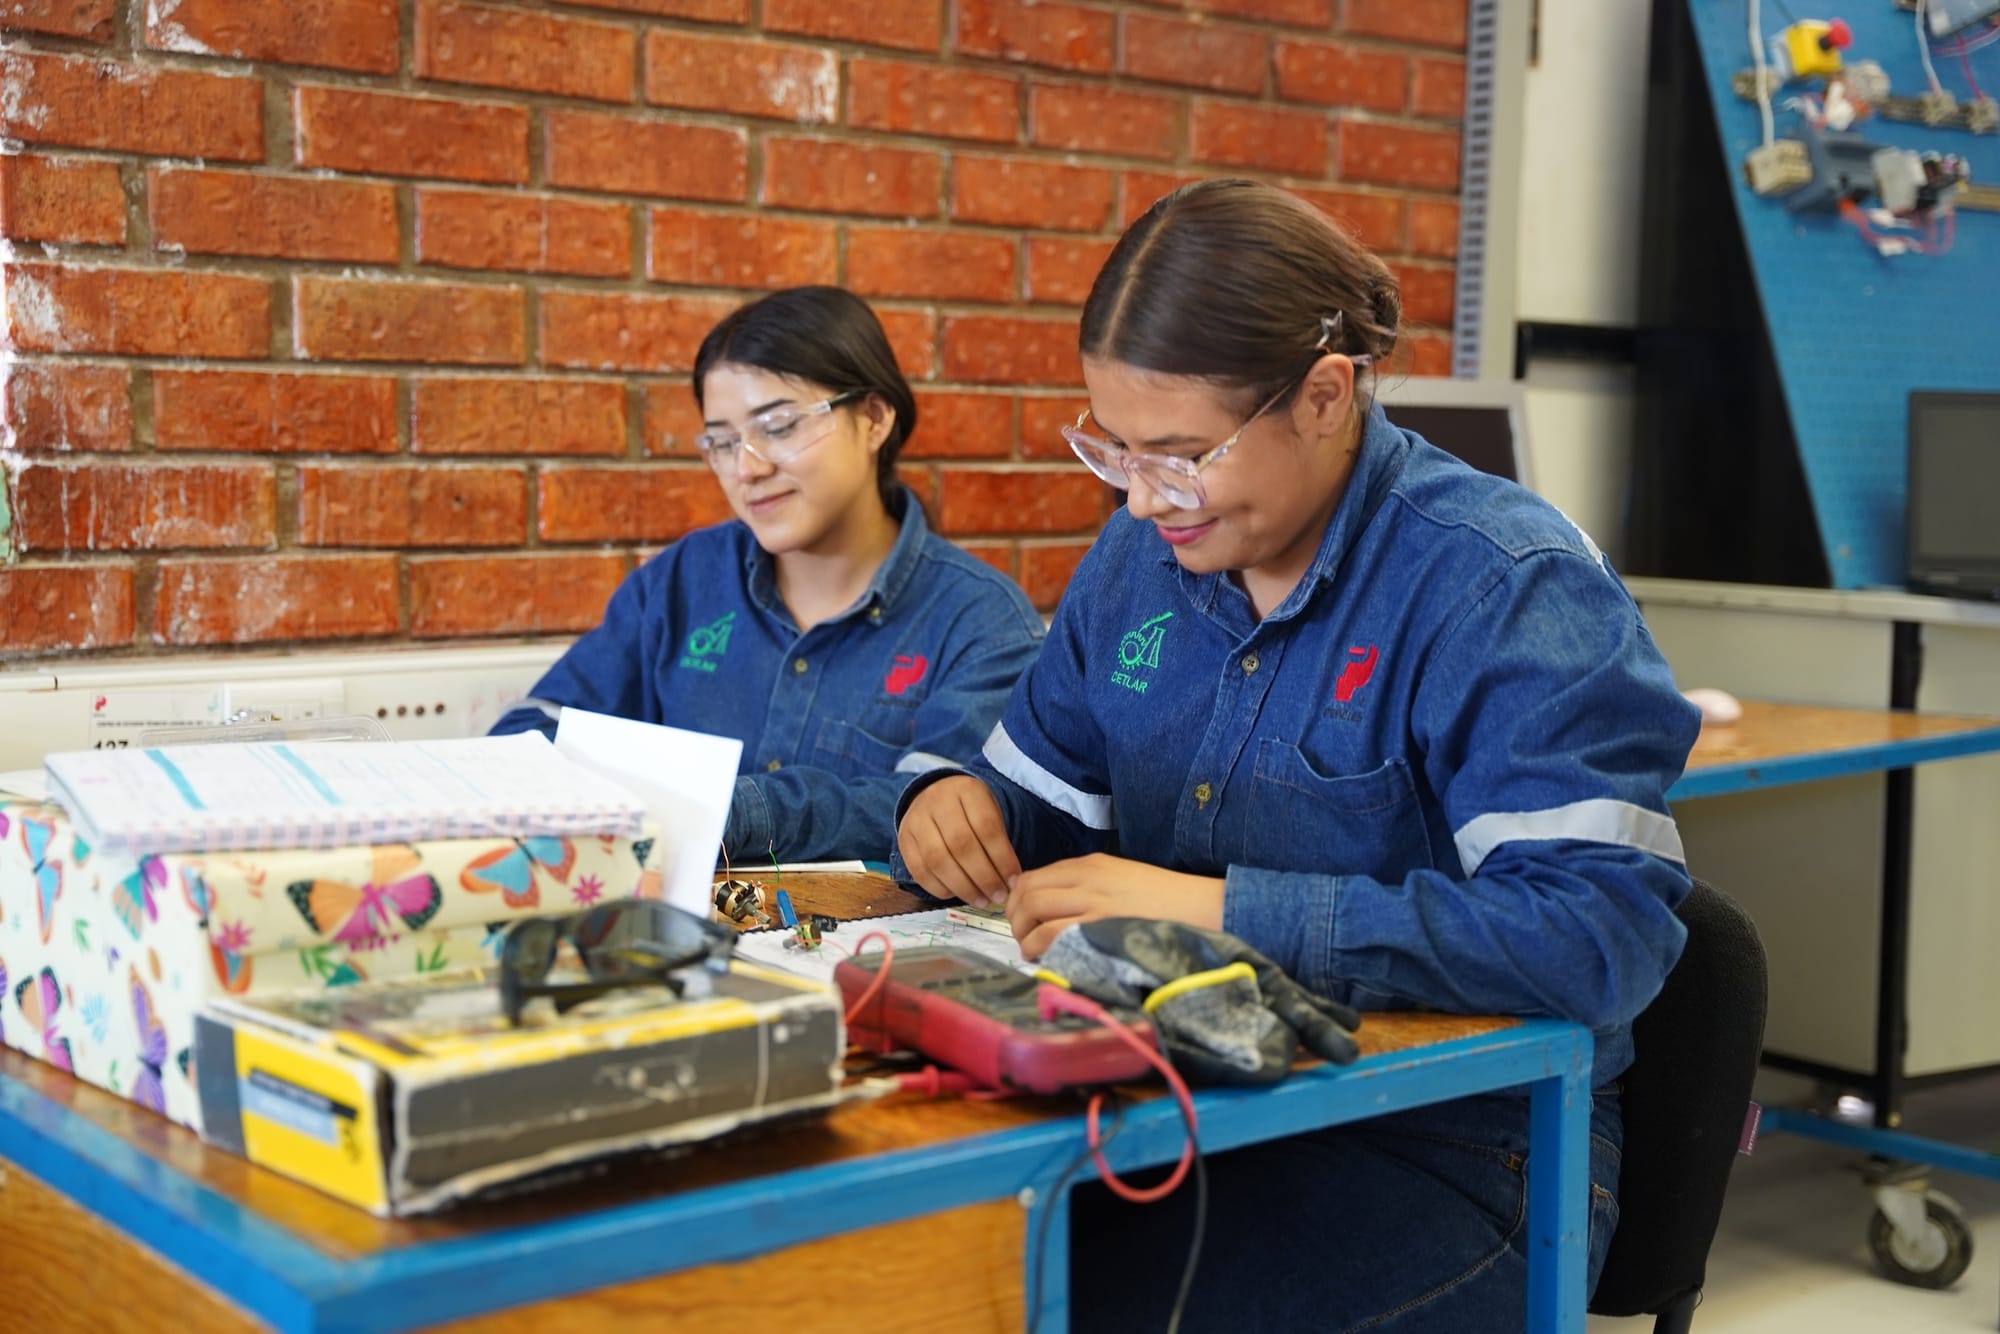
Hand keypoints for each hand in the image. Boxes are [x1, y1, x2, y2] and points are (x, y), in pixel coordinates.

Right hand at [897, 775, 1021, 908]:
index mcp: (967, 790)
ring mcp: (916, 819)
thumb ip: (1000, 842)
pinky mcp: (904, 839)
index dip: (1002, 858)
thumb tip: (1009, 882)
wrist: (936, 796)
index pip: (987, 827)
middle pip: (961, 845)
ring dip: (962, 887)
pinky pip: (920, 870)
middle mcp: (938, 800)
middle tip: (998, 896)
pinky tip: (956, 894)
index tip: (1013, 880)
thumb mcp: (990, 811)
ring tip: (981, 900)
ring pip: (938, 860)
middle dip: (983, 877)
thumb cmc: (970, 810)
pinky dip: (939, 888)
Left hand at [1006, 853, 1224, 959]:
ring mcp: (1091, 902)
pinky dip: (1038, 948)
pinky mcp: (1098, 927)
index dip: (1016, 899)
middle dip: (1014, 918)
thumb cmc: (1164, 899)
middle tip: (1021, 937)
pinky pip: (1051, 935)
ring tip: (1030, 951)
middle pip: (1026, 892)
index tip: (1018, 918)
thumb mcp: (1120, 878)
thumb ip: (1087, 886)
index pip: (1033, 876)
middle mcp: (1086, 878)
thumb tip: (1053, 909)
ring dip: (1022, 935)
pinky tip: (1043, 959)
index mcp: (1090, 864)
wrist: (1199, 908)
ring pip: (1033, 911)